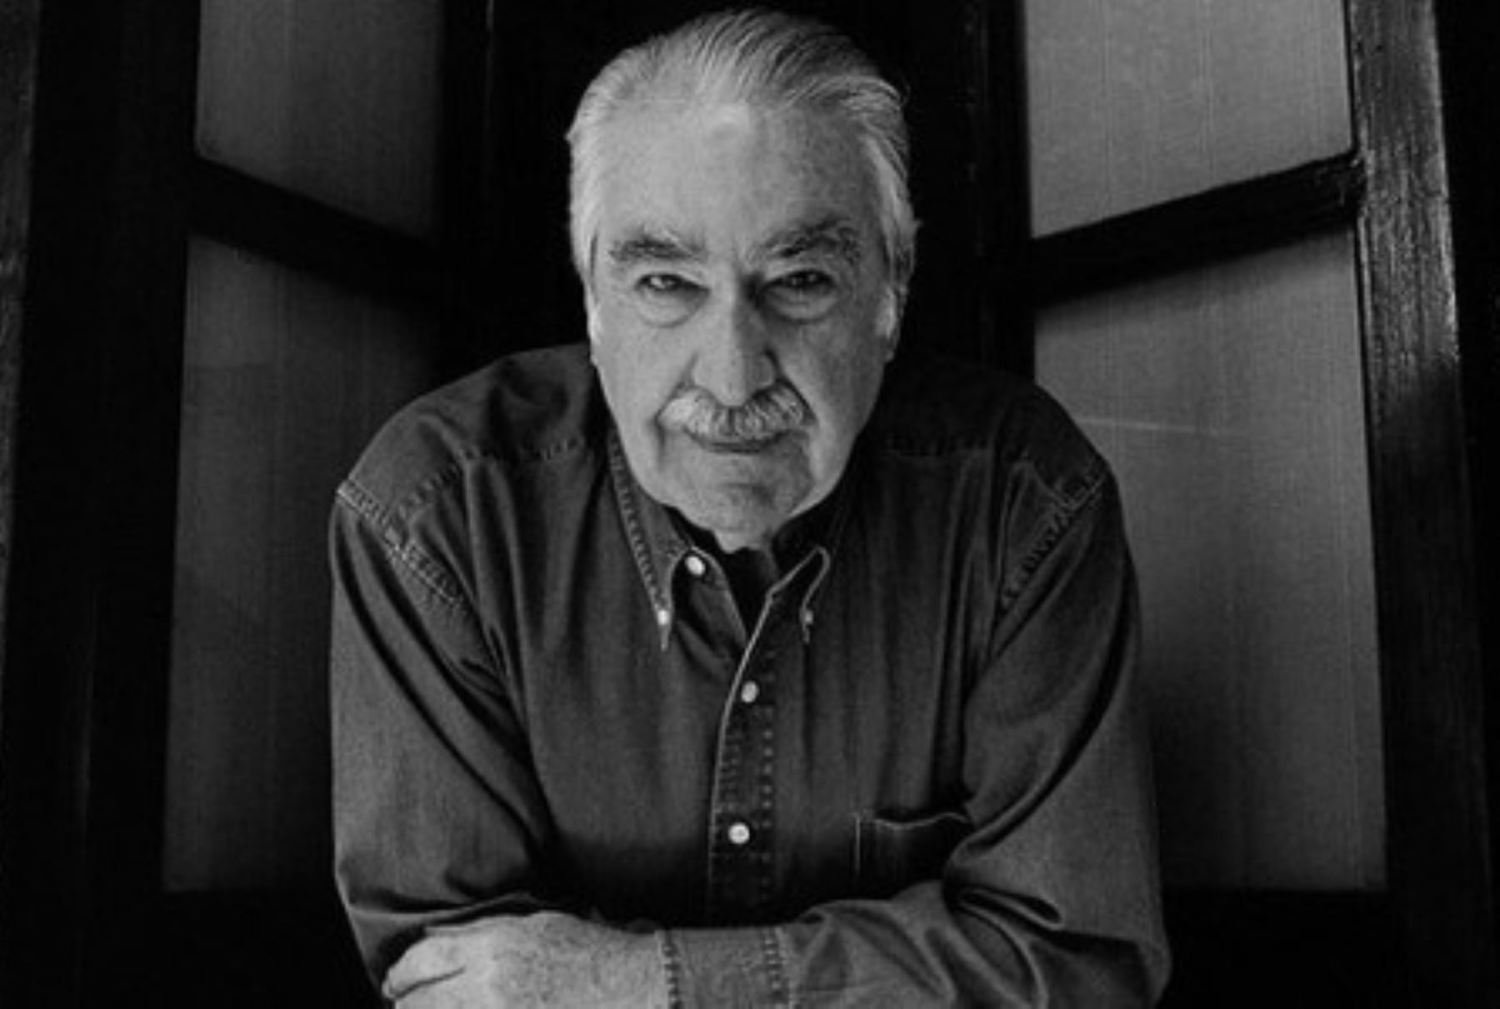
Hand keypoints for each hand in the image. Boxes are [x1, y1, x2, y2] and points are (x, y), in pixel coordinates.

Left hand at [383, 911, 668, 1007]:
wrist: (634, 988)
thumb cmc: (589, 951)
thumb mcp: (535, 925)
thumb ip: (483, 930)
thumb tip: (434, 938)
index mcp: (495, 946)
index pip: (422, 960)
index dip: (400, 974)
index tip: (394, 982)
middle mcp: (490, 986)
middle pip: (419, 1003)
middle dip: (407, 1005)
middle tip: (405, 1005)